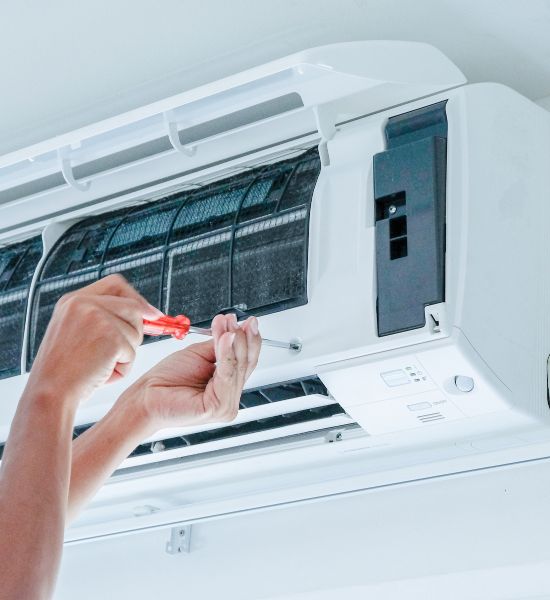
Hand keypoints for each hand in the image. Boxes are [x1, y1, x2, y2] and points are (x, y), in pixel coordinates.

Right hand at [27, 274, 162, 404]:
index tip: (150, 312)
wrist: (48, 392)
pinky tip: (101, 374)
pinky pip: (132, 352)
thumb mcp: (75, 332)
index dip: (136, 298)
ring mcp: (97, 318)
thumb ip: (103, 317)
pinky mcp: (110, 336)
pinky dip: (122, 368)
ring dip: (126, 353)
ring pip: (136, 331)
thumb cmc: (63, 371)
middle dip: (135, 330)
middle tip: (120, 352)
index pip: (116, 284)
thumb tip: (148, 312)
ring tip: (100, 365)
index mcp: (72, 300)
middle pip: (133, 307)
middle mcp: (83, 303)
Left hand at [121, 314, 261, 432]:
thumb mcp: (198, 355)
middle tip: (237, 320)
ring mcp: (226, 406)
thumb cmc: (166, 381)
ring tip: (227, 324)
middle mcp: (229, 399)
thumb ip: (219, 347)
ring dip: (233, 342)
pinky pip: (227, 376)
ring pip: (238, 368)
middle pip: (246, 364)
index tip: (248, 321)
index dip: (249, 340)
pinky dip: (226, 354)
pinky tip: (225, 339)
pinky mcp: (218, 408)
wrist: (146, 397)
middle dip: (242, 337)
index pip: (246, 361)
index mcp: (226, 387)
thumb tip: (234, 331)